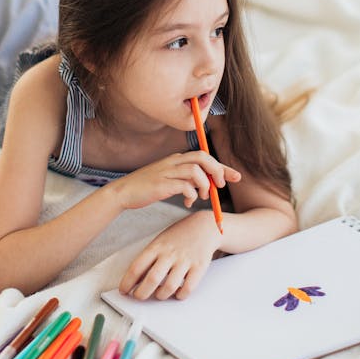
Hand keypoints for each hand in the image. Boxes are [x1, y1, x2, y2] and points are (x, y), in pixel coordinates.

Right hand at [112, 151, 239, 212]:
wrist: (123, 192)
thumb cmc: (147, 188)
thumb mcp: (169, 180)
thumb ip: (186, 180)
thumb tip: (204, 187)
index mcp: (176, 159)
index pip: (205, 157)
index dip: (222, 167)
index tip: (236, 177)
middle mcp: (173, 161)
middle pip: (203, 157)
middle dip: (217, 171)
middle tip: (220, 186)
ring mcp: (167, 171)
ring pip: (196, 171)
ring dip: (205, 185)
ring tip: (202, 197)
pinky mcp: (162, 184)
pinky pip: (184, 186)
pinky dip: (191, 194)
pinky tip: (187, 202)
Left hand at [119, 213, 219, 300]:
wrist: (203, 226)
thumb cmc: (178, 236)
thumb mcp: (160, 242)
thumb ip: (149, 259)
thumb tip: (135, 279)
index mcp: (156, 247)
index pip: (137, 267)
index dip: (127, 282)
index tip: (123, 290)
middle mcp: (170, 254)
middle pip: (152, 279)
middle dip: (141, 293)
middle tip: (139, 296)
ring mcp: (185, 260)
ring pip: (169, 287)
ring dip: (161, 296)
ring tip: (159, 294)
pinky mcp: (199, 267)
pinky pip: (188, 288)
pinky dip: (180, 295)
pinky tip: (177, 293)